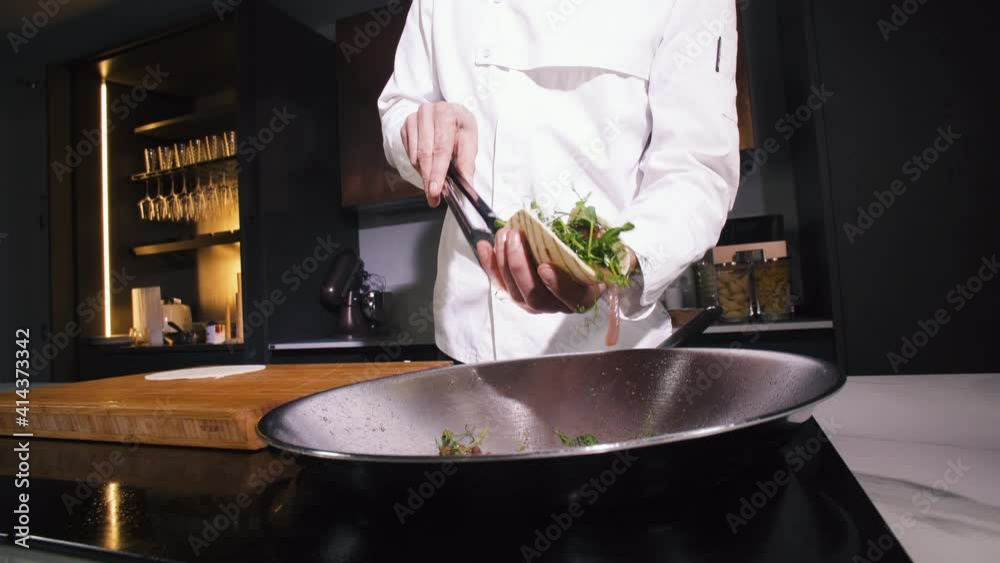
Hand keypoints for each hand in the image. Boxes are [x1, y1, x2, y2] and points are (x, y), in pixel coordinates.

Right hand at [400, 102, 477, 207]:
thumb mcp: (469, 141)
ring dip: (424, 174)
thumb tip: (467, 184)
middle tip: (433, 196)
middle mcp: (427, 113)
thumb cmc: (459, 126)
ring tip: (433, 184)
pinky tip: (427, 168)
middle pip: (425, 153)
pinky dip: (418, 165)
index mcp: (446, 113)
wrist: (448, 113)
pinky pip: (408, 153)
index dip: (438, 171)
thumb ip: (467, 163)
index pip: (441, 147)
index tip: (436, 190)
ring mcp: (413, 119)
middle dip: (429, 178)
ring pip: (415, 155)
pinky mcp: (405, 126)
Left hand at [488, 227, 607, 313]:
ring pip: (514, 290)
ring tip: (504, 233)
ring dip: (504, 260)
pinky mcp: (516, 295)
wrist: (576, 267)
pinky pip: (500, 284)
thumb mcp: (600, 249)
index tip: (545, 266)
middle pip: (534, 294)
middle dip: (520, 264)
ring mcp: (532, 303)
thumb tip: (585, 225)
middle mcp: (555, 305)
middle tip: (516, 235)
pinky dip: (490, 265)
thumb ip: (595, 240)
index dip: (557, 285)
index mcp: (581, 297)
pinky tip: (484, 245)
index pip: (571, 297)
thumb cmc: (589, 258)